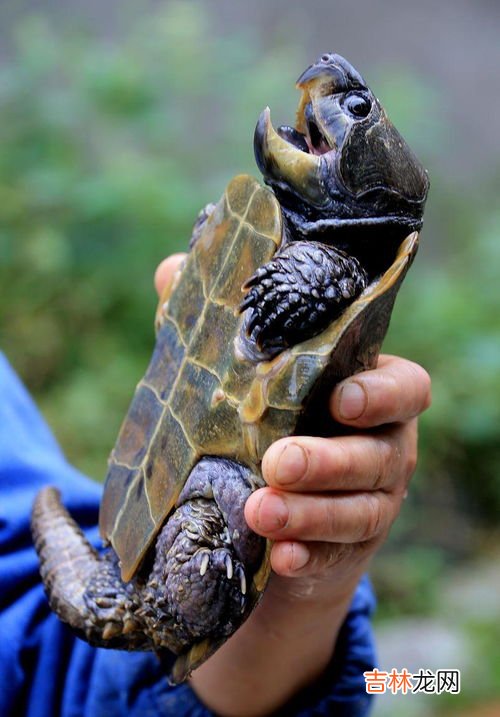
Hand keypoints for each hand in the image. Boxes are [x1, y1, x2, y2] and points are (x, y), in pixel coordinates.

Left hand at [155, 253, 430, 715]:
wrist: (276, 503)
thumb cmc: (268, 421)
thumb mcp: (246, 376)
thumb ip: (220, 326)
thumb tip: (172, 271)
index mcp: (368, 395)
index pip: (406, 388)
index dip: (382, 394)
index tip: (338, 398)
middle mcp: (382, 448)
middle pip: (378, 455)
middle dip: (329, 461)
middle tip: (278, 462)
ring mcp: (371, 502)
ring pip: (358, 511)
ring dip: (311, 513)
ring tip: (259, 511)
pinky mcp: (345, 549)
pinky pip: (334, 556)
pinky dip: (307, 554)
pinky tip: (279, 555)